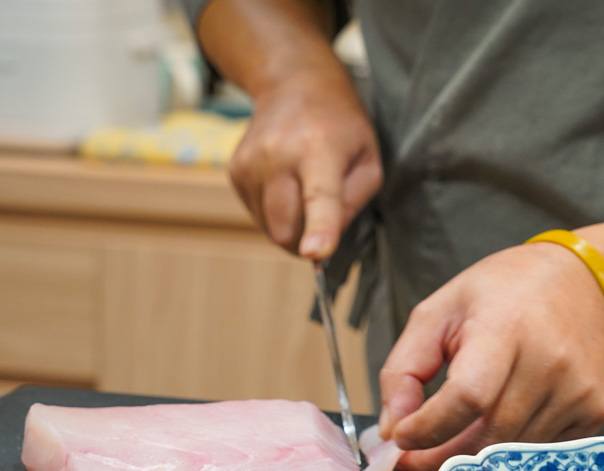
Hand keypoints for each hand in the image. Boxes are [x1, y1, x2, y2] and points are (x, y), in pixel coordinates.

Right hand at [229, 70, 380, 258]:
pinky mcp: (235, 171)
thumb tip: (326, 242)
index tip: (315, 253)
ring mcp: (251, 163)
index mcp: (320, 149)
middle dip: (305, 242)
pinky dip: (274, 211)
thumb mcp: (368, 158)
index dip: (320, 228)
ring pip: (269, 228)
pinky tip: (285, 183)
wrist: (293, 84)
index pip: (320, 196)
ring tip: (303, 189)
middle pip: (286, 228)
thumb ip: (354, 202)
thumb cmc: (339, 124)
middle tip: (322, 224)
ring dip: (290, 225)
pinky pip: (257, 214)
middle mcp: (278, 154)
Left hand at [378, 243, 603, 470]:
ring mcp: (578, 390)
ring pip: (513, 454)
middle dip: (441, 458)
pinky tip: (494, 430)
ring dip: (473, 461)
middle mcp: (550, 361)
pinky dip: (510, 454)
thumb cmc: (504, 293)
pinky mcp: (595, 411)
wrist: (584, 282)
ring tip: (449, 444)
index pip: (467, 397)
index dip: (428, 428)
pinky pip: (541, 454)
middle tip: (414, 458)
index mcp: (507, 327)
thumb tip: (393, 430)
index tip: (401, 439)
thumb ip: (403, 369)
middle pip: (488, 436)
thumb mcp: (439, 311)